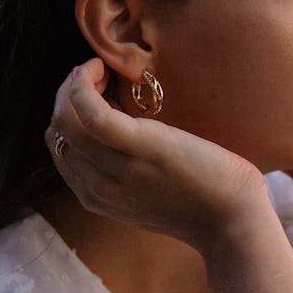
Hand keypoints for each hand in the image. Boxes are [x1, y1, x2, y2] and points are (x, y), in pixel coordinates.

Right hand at [46, 59, 266, 252]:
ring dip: (74, 85)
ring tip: (100, 71)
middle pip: (57, 132)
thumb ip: (130, 172)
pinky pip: (90, 112)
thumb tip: (126, 129)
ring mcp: (116, 169)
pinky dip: (83, 83)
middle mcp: (98, 187)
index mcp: (98, 198)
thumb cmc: (208, 203)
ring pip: (65, 120)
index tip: (98, 95)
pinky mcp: (139, 148)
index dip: (70, 116)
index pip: (62, 149)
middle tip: (99, 77)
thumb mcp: (153, 193)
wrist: (235, 223)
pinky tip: (100, 69)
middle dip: (67, 96)